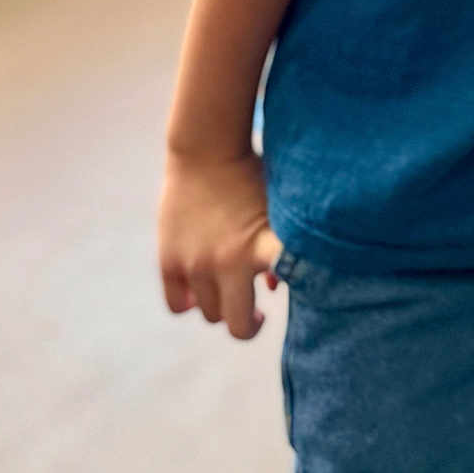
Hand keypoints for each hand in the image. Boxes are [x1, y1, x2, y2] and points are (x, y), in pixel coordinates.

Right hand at [158, 149, 283, 339]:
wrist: (206, 147)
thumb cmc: (249, 175)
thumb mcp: (274, 207)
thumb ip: (278, 249)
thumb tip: (272, 288)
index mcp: (260, 247)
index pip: (285, 284)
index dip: (297, 295)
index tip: (303, 300)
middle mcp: (227, 262)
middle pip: (239, 325)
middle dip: (251, 322)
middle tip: (257, 312)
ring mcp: (195, 265)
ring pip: (209, 315)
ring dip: (222, 307)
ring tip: (229, 291)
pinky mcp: (170, 261)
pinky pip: (179, 305)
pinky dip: (190, 302)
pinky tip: (201, 290)